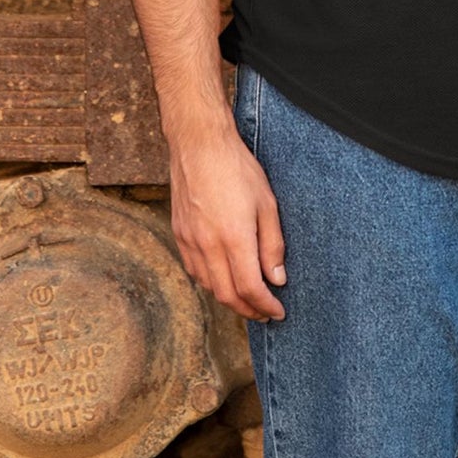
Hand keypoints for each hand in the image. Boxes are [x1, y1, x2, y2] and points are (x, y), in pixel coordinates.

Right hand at [167, 118, 286, 320]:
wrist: (199, 144)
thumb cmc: (237, 168)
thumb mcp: (267, 204)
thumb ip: (273, 245)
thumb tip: (277, 279)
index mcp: (234, 237)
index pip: (250, 288)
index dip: (266, 306)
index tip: (278, 312)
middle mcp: (208, 244)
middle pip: (227, 296)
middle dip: (248, 311)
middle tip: (265, 313)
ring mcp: (189, 240)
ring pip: (208, 286)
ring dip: (229, 299)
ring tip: (248, 298)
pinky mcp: (179, 233)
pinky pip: (194, 270)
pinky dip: (211, 282)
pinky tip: (224, 278)